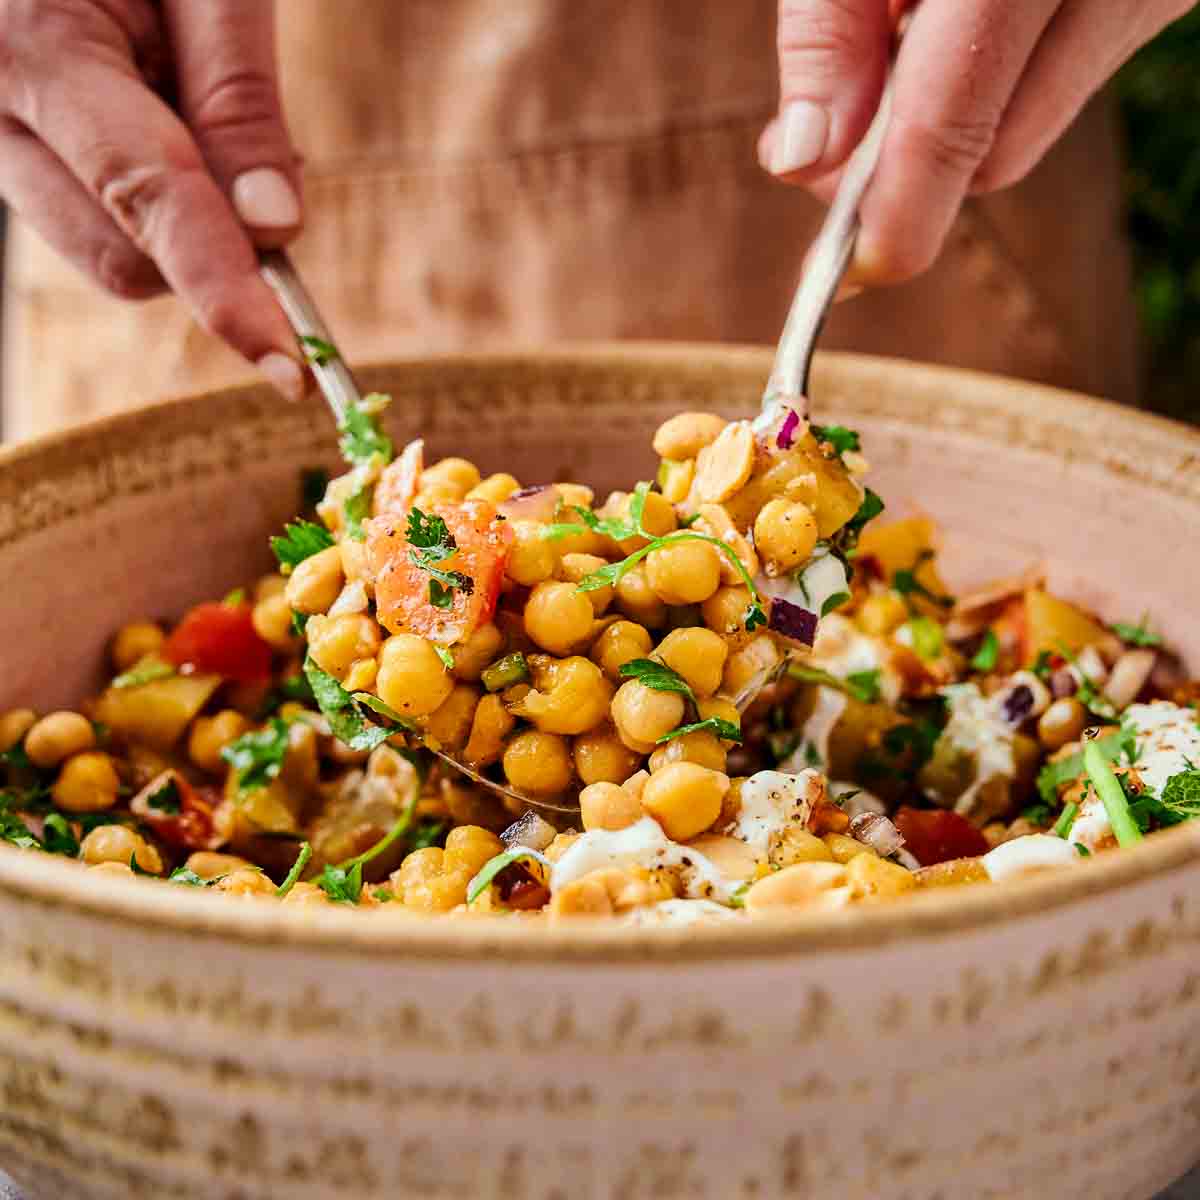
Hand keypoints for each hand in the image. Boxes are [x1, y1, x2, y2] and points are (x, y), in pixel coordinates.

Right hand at [0, 0, 304, 396]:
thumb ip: (238, 100)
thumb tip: (275, 229)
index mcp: (37, 49)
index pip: (149, 202)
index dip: (226, 291)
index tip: (288, 365)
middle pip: (129, 257)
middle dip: (214, 247)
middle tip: (260, 169)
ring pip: (113, 253)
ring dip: (183, 225)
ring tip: (185, 109)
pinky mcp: (14, 159)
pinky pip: (99, 224)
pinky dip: (154, 208)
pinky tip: (158, 127)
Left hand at [761, 0, 1193, 284]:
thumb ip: (828, 30)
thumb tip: (801, 162)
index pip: (958, 131)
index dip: (895, 219)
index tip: (848, 272)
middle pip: (994, 154)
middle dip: (907, 164)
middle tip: (839, 120)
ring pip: (1031, 120)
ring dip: (957, 113)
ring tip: (913, 26)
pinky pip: (1071, 69)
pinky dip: (1005, 69)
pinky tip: (976, 8)